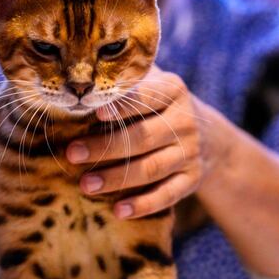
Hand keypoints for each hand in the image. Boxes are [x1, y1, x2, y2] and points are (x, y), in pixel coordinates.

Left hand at [66, 65, 223, 218]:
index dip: (121, 107)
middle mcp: (185, 121)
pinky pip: (167, 195)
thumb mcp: (152, 83)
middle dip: (104, 147)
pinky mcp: (192, 180)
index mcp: (173, 91)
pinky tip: (118, 211)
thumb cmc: (159, 105)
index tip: (94, 113)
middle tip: (71, 154)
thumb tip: (82, 67)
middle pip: (141, 136)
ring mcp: (190, 152)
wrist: (207, 135)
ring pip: (151, 168)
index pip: (145, 97)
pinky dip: (143, 205)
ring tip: (85, 185)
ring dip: (117, 178)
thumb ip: (126, 76)